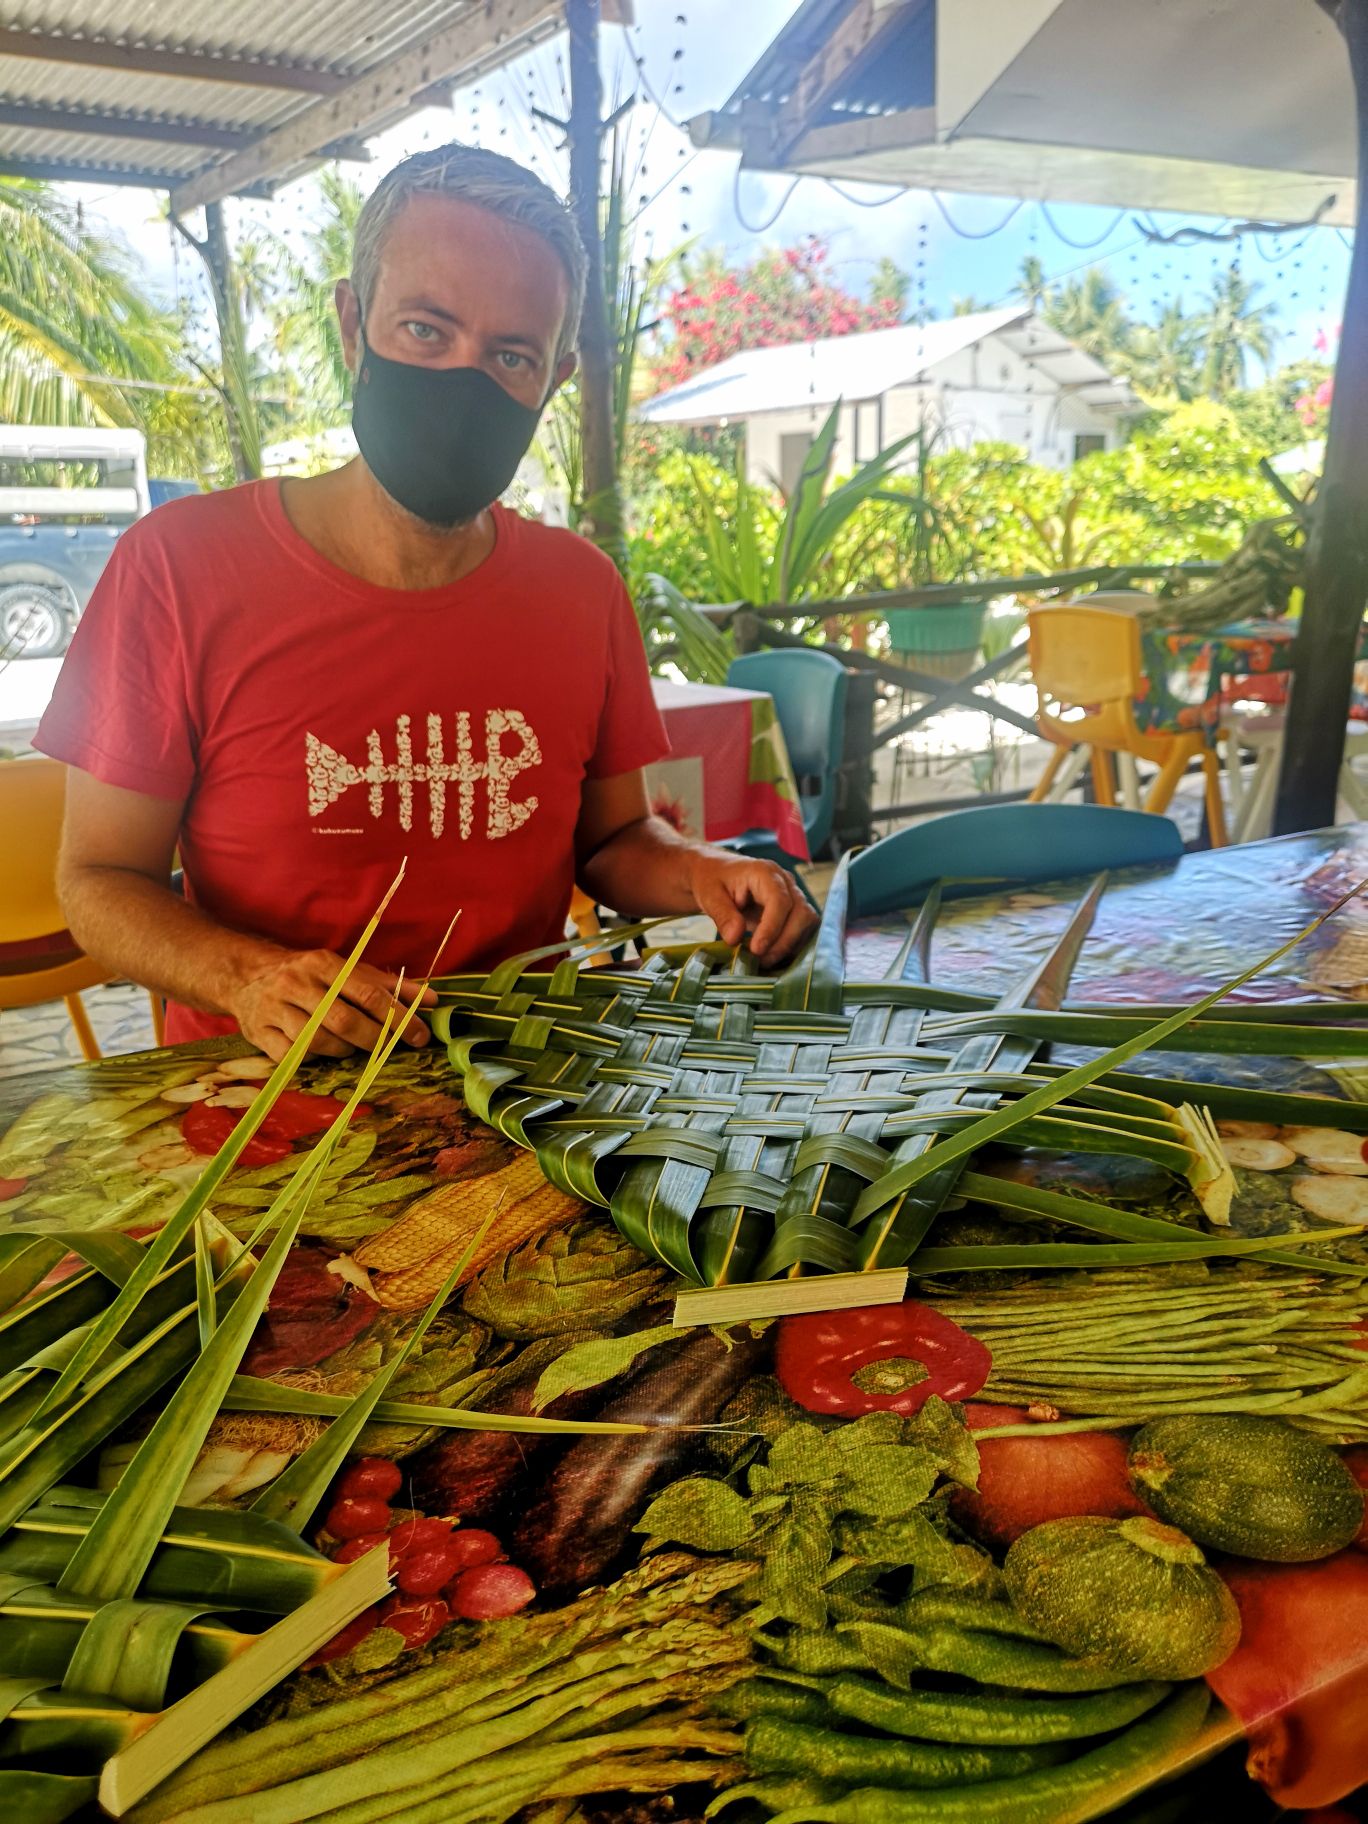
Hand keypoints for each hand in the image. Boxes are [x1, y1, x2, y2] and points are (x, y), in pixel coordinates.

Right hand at [226, 945, 438, 1061]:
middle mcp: (296, 984)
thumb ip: (388, 986)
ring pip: (319, 1042)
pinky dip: (314, 1059)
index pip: (367, 993)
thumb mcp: (347, 971)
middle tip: (392, 1048)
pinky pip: (292, 1057)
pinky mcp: (258, 1032)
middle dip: (375, 1039)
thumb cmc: (309, 975)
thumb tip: (432, 999)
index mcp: (322, 964)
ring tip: (352, 1046)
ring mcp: (274, 1009)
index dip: (398, 1017)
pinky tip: (322, 1052)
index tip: (420, 1036)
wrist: (246, 975)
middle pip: (344, 1021)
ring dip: (345, 1050)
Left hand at [686, 850, 817, 964]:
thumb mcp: (709, 896)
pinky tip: (771, 955)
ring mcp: (792, 895)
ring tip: (763, 960)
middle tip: (761, 959)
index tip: (756, 950)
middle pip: (801, 913)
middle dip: (784, 941)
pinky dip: (791, 945)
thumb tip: (735, 938)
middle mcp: (785, 881)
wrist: (715, 873)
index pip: (780, 901)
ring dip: (789, 945)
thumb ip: (722, 915)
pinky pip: (803, 930)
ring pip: (807, 923)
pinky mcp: (793, 909)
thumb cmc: (712, 880)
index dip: (772, 928)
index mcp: (764, 872)